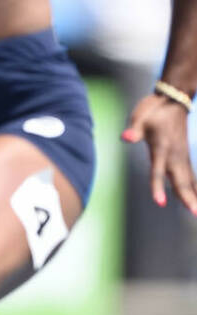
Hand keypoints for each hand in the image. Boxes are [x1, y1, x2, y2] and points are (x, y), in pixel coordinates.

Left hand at [122, 93, 196, 214]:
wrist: (173, 100)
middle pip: (181, 180)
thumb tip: (125, 137)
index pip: (158, 171)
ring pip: (189, 180)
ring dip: (194, 195)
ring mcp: (181, 155)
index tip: (160, 202)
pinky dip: (195, 187)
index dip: (158, 187)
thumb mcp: (140, 117)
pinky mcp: (184, 155)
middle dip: (188, 198)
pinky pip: (191, 175)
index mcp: (162, 147)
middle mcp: (174, 154)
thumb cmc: (154, 110)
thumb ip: (134, 130)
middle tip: (194, 214)